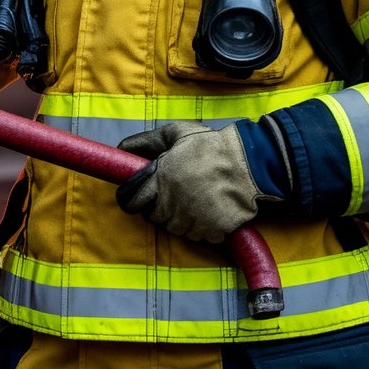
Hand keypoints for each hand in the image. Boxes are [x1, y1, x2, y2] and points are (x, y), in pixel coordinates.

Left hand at [116, 121, 276, 242]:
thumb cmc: (209, 145)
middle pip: (154, 217)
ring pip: (175, 228)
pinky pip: (198, 235)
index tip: (135, 196)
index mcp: (160, 179)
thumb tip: (121, 148)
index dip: (131, 199)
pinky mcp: (212, 231)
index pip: (132, 201)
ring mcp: (192, 219)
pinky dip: (200, 227)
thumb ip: (146, 141)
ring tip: (191, 199)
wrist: (247, 163)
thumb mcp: (175, 133)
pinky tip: (207, 209)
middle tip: (169, 194)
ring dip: (178, 218)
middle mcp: (172, 203)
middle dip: (157, 207)